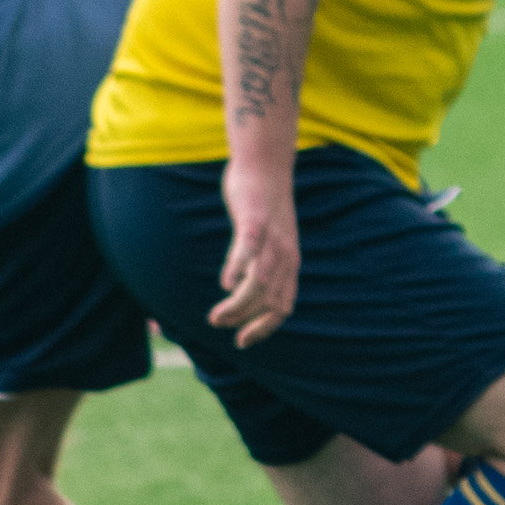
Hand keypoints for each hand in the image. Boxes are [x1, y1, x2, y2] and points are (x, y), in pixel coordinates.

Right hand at [212, 158, 300, 347]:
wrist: (266, 163)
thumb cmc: (263, 203)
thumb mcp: (271, 239)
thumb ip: (263, 263)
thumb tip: (244, 286)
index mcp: (289, 262)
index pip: (282, 307)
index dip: (263, 329)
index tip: (241, 341)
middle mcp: (284, 254)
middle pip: (268, 301)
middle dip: (244, 320)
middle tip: (217, 323)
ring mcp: (271, 238)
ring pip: (259, 283)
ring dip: (237, 306)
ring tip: (216, 316)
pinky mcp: (255, 220)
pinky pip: (249, 249)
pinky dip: (238, 269)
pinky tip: (224, 284)